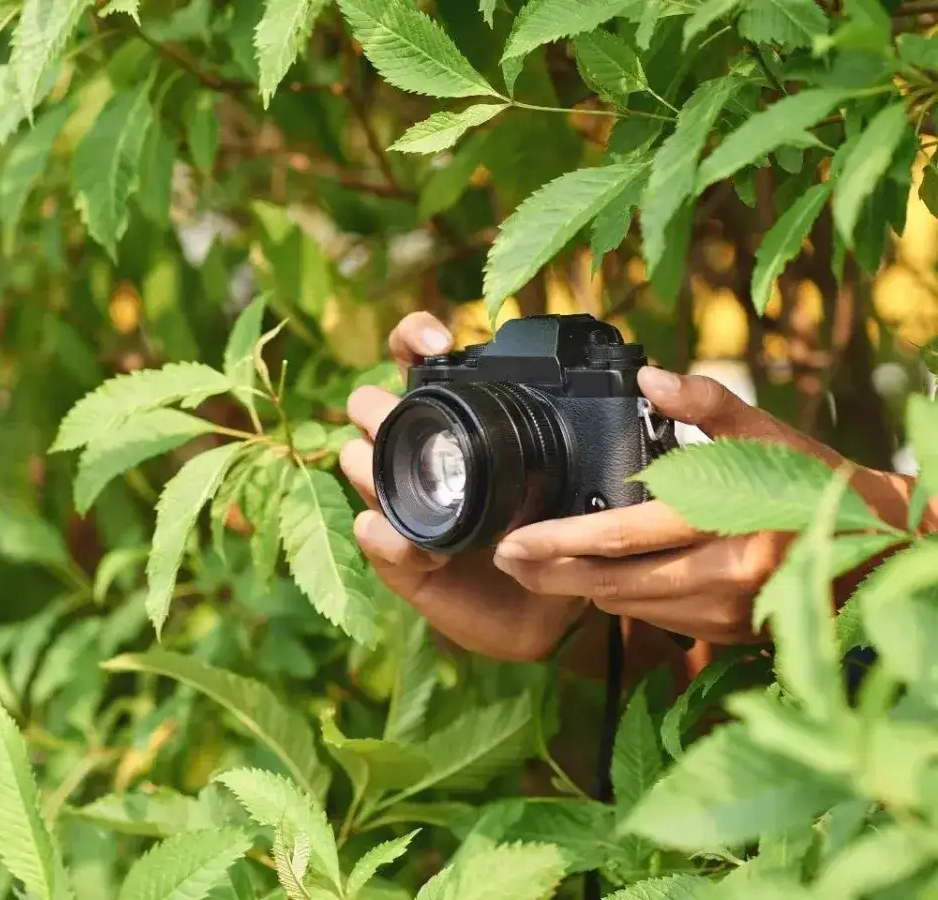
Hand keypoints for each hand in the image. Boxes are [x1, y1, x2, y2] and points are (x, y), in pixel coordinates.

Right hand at [340, 313, 588, 660]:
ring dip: (377, 470)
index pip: (415, 357)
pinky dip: (389, 536)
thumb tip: (644, 386)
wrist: (548, 612)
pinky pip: (372, 533)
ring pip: (356, 461)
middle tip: (411, 421)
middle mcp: (420, 451)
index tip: (440, 343)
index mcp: (458, 419)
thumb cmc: (560, 530)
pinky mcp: (399, 554)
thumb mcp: (582, 477)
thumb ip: (595, 437)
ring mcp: (402, 500)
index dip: (415, 336)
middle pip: (366, 404)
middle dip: (377, 407)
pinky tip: (423, 548)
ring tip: (426, 492)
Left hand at [492, 367, 918, 644]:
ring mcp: (722, 613)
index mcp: (723, 522)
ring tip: (539, 566)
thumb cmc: (815, 482)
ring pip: (627, 605)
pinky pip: (655, 619)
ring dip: (581, 587)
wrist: (877, 545)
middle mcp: (719, 577)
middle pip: (610, 584)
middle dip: (549, 575)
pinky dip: (622, 598)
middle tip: (505, 559)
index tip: (512, 540)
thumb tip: (649, 379)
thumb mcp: (767, 433)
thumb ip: (707, 403)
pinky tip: (599, 579)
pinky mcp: (728, 633)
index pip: (621, 538)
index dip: (559, 541)